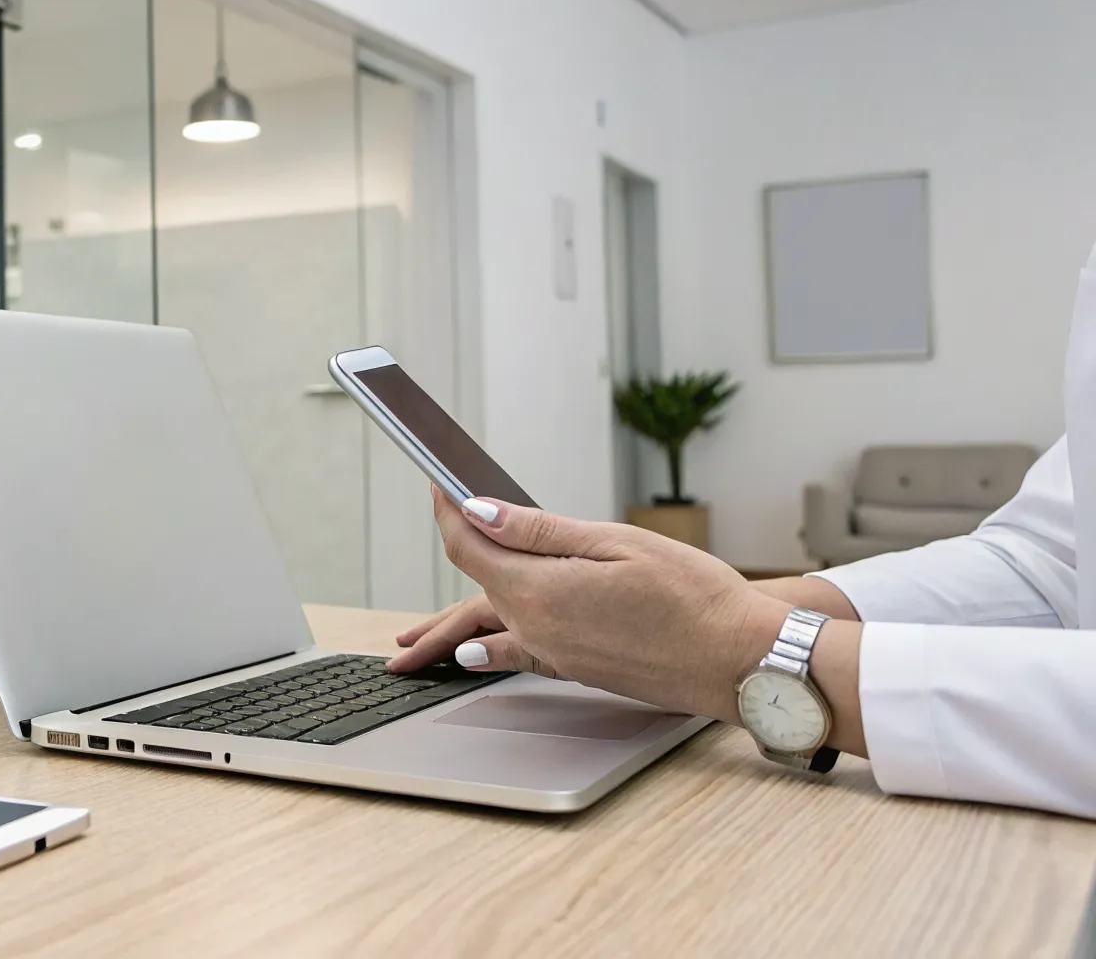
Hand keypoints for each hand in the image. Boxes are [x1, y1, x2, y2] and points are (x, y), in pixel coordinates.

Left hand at [401, 486, 789, 723]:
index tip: (441, 485)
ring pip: (487, 629)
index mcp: (539, 590)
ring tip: (415, 643)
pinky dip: (489, 651)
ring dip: (449, 629)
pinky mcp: (576, 670)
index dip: (450, 511)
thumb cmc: (694, 595)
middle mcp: (536, 628)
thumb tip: (479, 512)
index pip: (470, 546)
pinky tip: (474, 656)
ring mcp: (554, 654)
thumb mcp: (615, 542)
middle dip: (451, 552)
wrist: (739, 660)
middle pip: (472, 588)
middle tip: (435, 522)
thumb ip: (538, 531)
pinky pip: (516, 656)